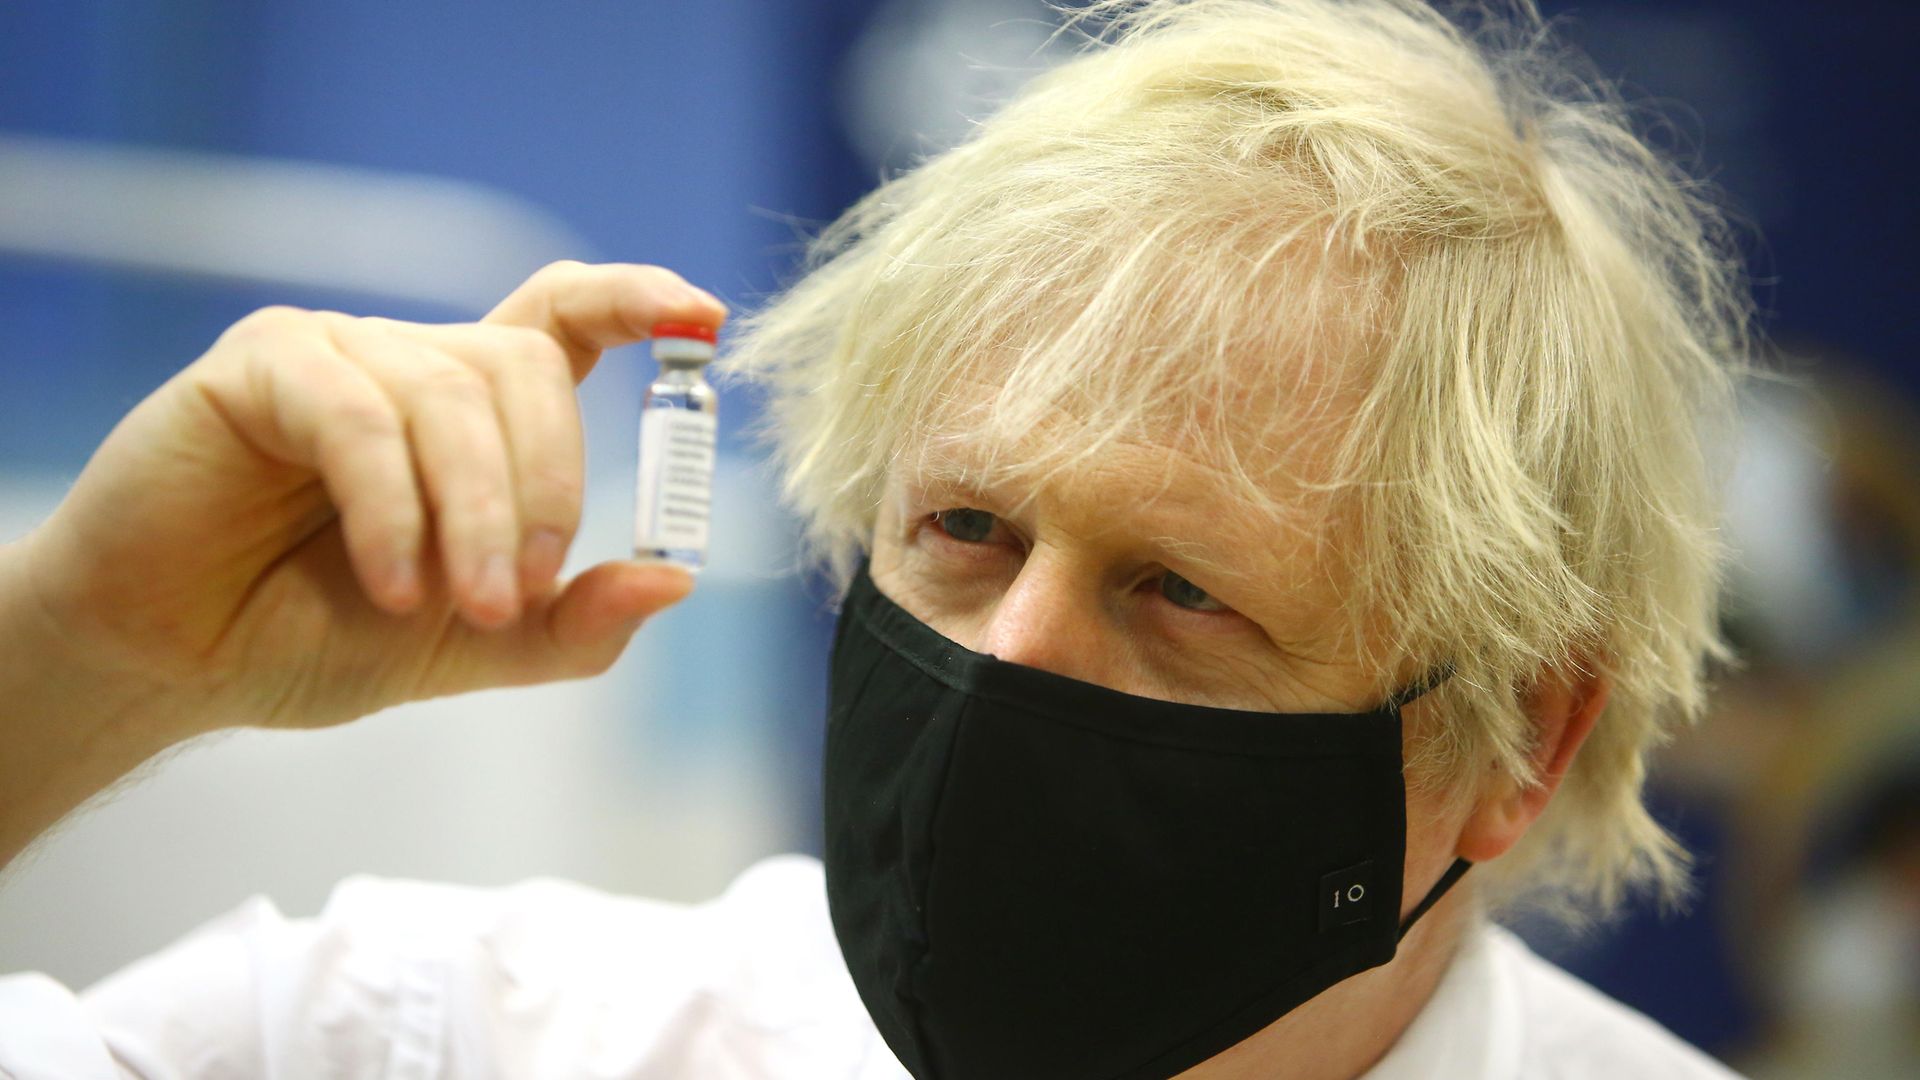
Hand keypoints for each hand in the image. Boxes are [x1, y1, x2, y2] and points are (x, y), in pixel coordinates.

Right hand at [14, 260, 724, 734]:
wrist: (178, 663)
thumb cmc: (317, 635)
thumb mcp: (476, 641)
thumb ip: (573, 620)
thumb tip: (677, 580)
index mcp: (472, 411)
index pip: (565, 316)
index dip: (636, 301)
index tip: (704, 319)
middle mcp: (412, 363)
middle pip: (528, 368)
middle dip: (548, 488)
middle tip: (518, 592)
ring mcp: (338, 352)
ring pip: (453, 395)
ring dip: (475, 514)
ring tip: (455, 604)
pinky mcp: (262, 366)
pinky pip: (361, 416)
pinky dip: (393, 507)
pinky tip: (390, 582)